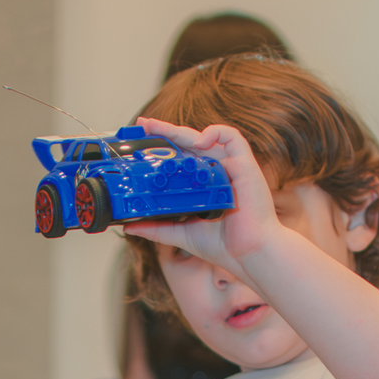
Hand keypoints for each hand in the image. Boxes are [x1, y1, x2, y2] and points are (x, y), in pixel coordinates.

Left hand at [123, 116, 282, 277]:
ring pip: (207, 137)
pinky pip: (232, 137)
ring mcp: (231, 167)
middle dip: (166, 132)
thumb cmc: (224, 246)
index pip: (183, 160)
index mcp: (206, 185)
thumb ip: (157, 228)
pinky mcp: (245, 165)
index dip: (165, 148)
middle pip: (190, 145)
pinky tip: (199, 141)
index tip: (143, 141)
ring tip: (160, 131)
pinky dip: (215, 133)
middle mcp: (218, 173)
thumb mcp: (182, 233)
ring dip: (182, 131)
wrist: (248, 254)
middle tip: (144, 124)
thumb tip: (129, 227)